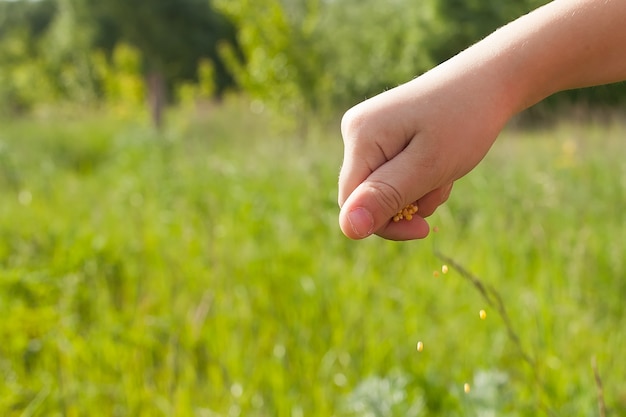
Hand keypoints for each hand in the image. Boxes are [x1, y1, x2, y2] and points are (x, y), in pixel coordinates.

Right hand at [338, 59, 512, 239]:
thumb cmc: (463, 121)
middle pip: (366, 197)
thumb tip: (347, 229)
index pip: (351, 203)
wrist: (488, 81)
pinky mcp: (383, 135)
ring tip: (446, 173)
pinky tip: (441, 164)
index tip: (423, 229)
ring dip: (417, 193)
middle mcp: (355, 131)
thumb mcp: (428, 166)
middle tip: (441, 190)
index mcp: (360, 137)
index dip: (384, 224)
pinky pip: (392, 174)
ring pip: (383, 189)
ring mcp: (368, 132)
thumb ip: (386, 197)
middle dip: (405, 205)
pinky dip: (419, 179)